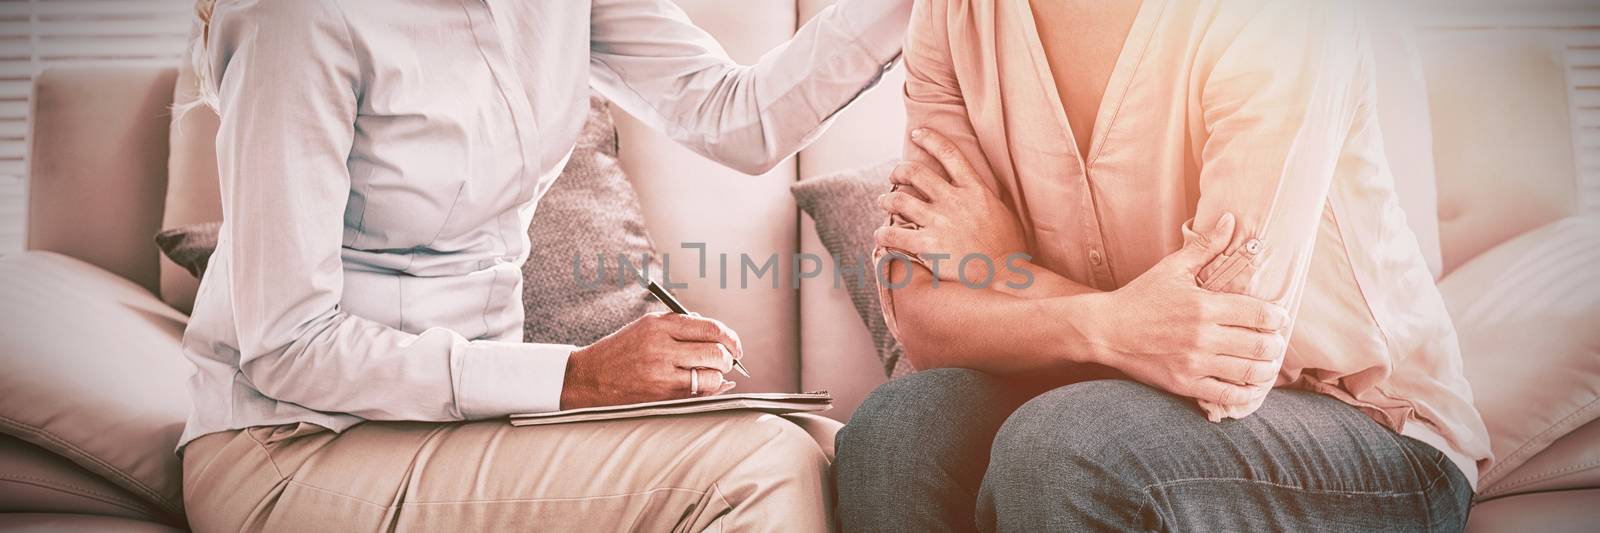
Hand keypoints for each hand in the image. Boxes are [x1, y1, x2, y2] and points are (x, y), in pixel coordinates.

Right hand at [560, 312, 742, 408]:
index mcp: (660, 325)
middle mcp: (662, 347)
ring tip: (709, 374)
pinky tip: (701, 386)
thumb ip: (681, 326)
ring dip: (717, 377)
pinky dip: (707, 391)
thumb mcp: (647, 326)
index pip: (711, 328)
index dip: (730, 338)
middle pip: (715, 352)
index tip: (734, 345)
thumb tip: (717, 336)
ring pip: (710, 376)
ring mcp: (661, 373)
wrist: (589, 376)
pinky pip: (697, 394)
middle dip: (727, 359)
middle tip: (725, 362)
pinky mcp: (660, 395)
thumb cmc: (622, 350)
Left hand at [874, 128, 1026, 282]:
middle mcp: (954, 201)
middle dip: (899, 170)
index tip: (917, 134)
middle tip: (895, 175)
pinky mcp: (927, 245)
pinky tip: (880, 236)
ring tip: (884, 201)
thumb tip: (975, 189)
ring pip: (898, 199)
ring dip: (886, 198)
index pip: (949, 154)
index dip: (930, 139)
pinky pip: (893, 234)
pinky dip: (882, 234)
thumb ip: (983, 197)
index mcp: (975, 189)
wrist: (1004, 276)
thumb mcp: (1002, 212)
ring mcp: (939, 222)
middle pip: (915, 172)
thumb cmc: (1008, 249)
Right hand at [1076, 213, 1290, 416]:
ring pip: (1248, 372)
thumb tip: (1232, 219)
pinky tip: (1250, 387)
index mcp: (1204, 305)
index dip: (1278, 317)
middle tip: (1277, 342)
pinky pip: (1226, 396)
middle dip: (1276, 344)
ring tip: (1268, 364)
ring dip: (1266, 369)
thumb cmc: (1140, 297)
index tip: (1280, 318)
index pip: (1259, 313)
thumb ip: (1206, 246)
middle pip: (1260, 345)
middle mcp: (1202, 336)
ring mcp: (1193, 363)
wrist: (1105, 330)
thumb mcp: (1172, 268)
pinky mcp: (1184, 384)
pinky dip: (1245, 395)